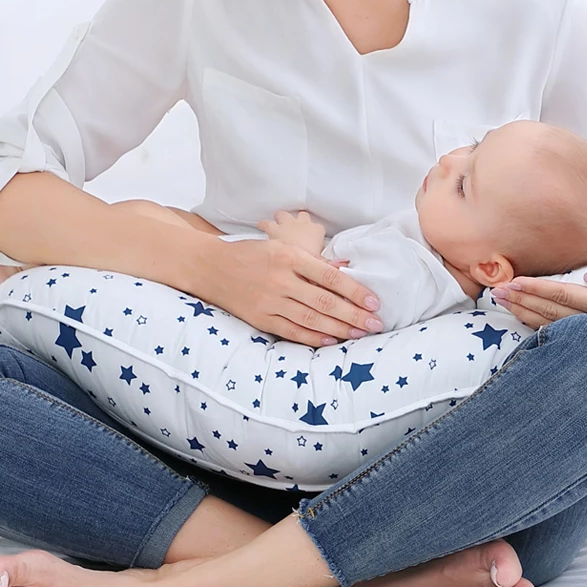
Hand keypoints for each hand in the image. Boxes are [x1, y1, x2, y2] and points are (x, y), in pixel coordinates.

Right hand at [206, 237, 382, 347]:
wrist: (210, 268)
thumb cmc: (251, 254)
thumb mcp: (281, 246)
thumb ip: (311, 261)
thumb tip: (344, 269)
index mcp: (288, 257)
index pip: (330, 277)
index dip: (355, 291)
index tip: (374, 301)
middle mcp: (280, 280)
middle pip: (325, 302)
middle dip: (354, 315)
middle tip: (376, 324)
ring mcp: (269, 301)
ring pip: (312, 320)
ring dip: (340, 329)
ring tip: (360, 334)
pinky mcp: (259, 319)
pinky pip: (291, 332)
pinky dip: (313, 338)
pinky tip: (332, 341)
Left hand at [256, 210, 325, 256]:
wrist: (293, 261)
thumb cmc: (308, 262)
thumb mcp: (320, 262)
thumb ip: (322, 262)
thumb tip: (324, 268)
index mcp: (316, 231)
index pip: (319, 228)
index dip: (315, 231)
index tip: (313, 236)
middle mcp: (302, 224)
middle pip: (302, 216)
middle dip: (298, 220)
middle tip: (296, 226)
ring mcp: (288, 225)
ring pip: (284, 214)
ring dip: (280, 218)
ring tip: (278, 222)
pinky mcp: (273, 228)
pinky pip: (266, 223)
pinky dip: (263, 224)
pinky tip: (261, 226)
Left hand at [491, 267, 586, 361]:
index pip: (565, 296)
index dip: (537, 289)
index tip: (515, 282)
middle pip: (550, 312)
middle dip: (522, 300)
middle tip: (497, 290)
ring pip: (550, 326)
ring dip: (524, 313)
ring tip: (503, 302)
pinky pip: (558, 337)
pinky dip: (537, 328)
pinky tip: (522, 318)